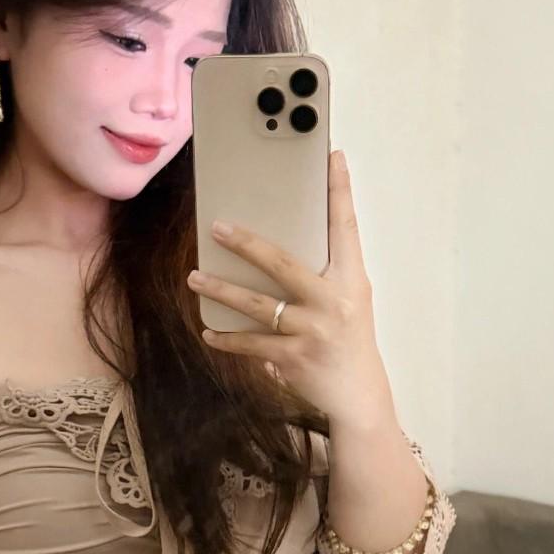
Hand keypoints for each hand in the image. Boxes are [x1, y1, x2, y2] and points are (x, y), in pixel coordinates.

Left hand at [187, 149, 395, 425]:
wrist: (359, 395)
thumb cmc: (349, 339)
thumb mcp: (349, 299)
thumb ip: (324, 271)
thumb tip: (276, 244)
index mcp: (351, 279)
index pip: (345, 227)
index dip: (340, 191)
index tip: (332, 158)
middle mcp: (333, 301)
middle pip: (283, 263)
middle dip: (246, 244)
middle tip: (216, 227)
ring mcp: (312, 330)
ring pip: (256, 304)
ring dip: (221, 290)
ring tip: (195, 278)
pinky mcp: (293, 357)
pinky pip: (250, 343)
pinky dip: (227, 338)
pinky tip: (209, 331)